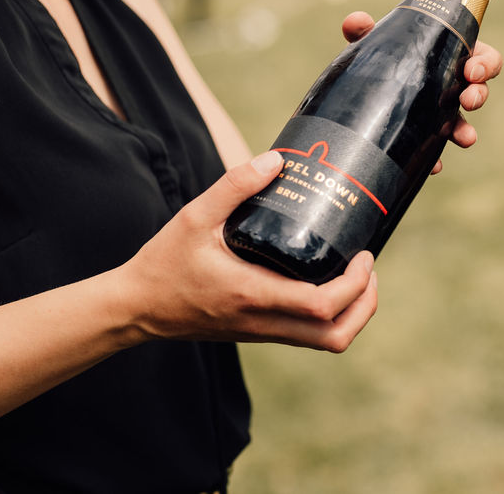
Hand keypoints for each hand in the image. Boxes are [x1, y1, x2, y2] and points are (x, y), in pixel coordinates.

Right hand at [120, 150, 377, 351]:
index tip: (363, 255)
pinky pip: (307, 336)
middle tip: (367, 267)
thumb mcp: (194, 216)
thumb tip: (275, 159)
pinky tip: (327, 282)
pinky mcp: (258, 334)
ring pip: (324, 343)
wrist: (136, 308)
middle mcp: (262, 322)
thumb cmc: (163, 262)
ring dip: (352, 315)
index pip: (321, 306)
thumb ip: (234, 185)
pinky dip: (331, 318)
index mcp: (252, 295)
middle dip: (364, 306)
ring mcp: (261, 333)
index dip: (355, 285)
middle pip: (335, 337)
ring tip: (356, 276)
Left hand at [341, 11, 503, 173]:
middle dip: (479, 94)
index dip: (485, 64)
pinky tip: (433, 166)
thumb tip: (356, 22)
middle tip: (468, 99)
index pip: (482, 57)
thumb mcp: (372, 42)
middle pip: (479, 89)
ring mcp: (440, 113)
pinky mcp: (425, 136)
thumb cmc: (378, 56)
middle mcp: (450, 85)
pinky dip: (436, 157)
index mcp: (450, 56)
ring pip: (463, 123)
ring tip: (465, 138)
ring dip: (466, 130)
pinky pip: (436, 149)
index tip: (471, 71)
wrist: (360, 90)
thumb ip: (363, 29)